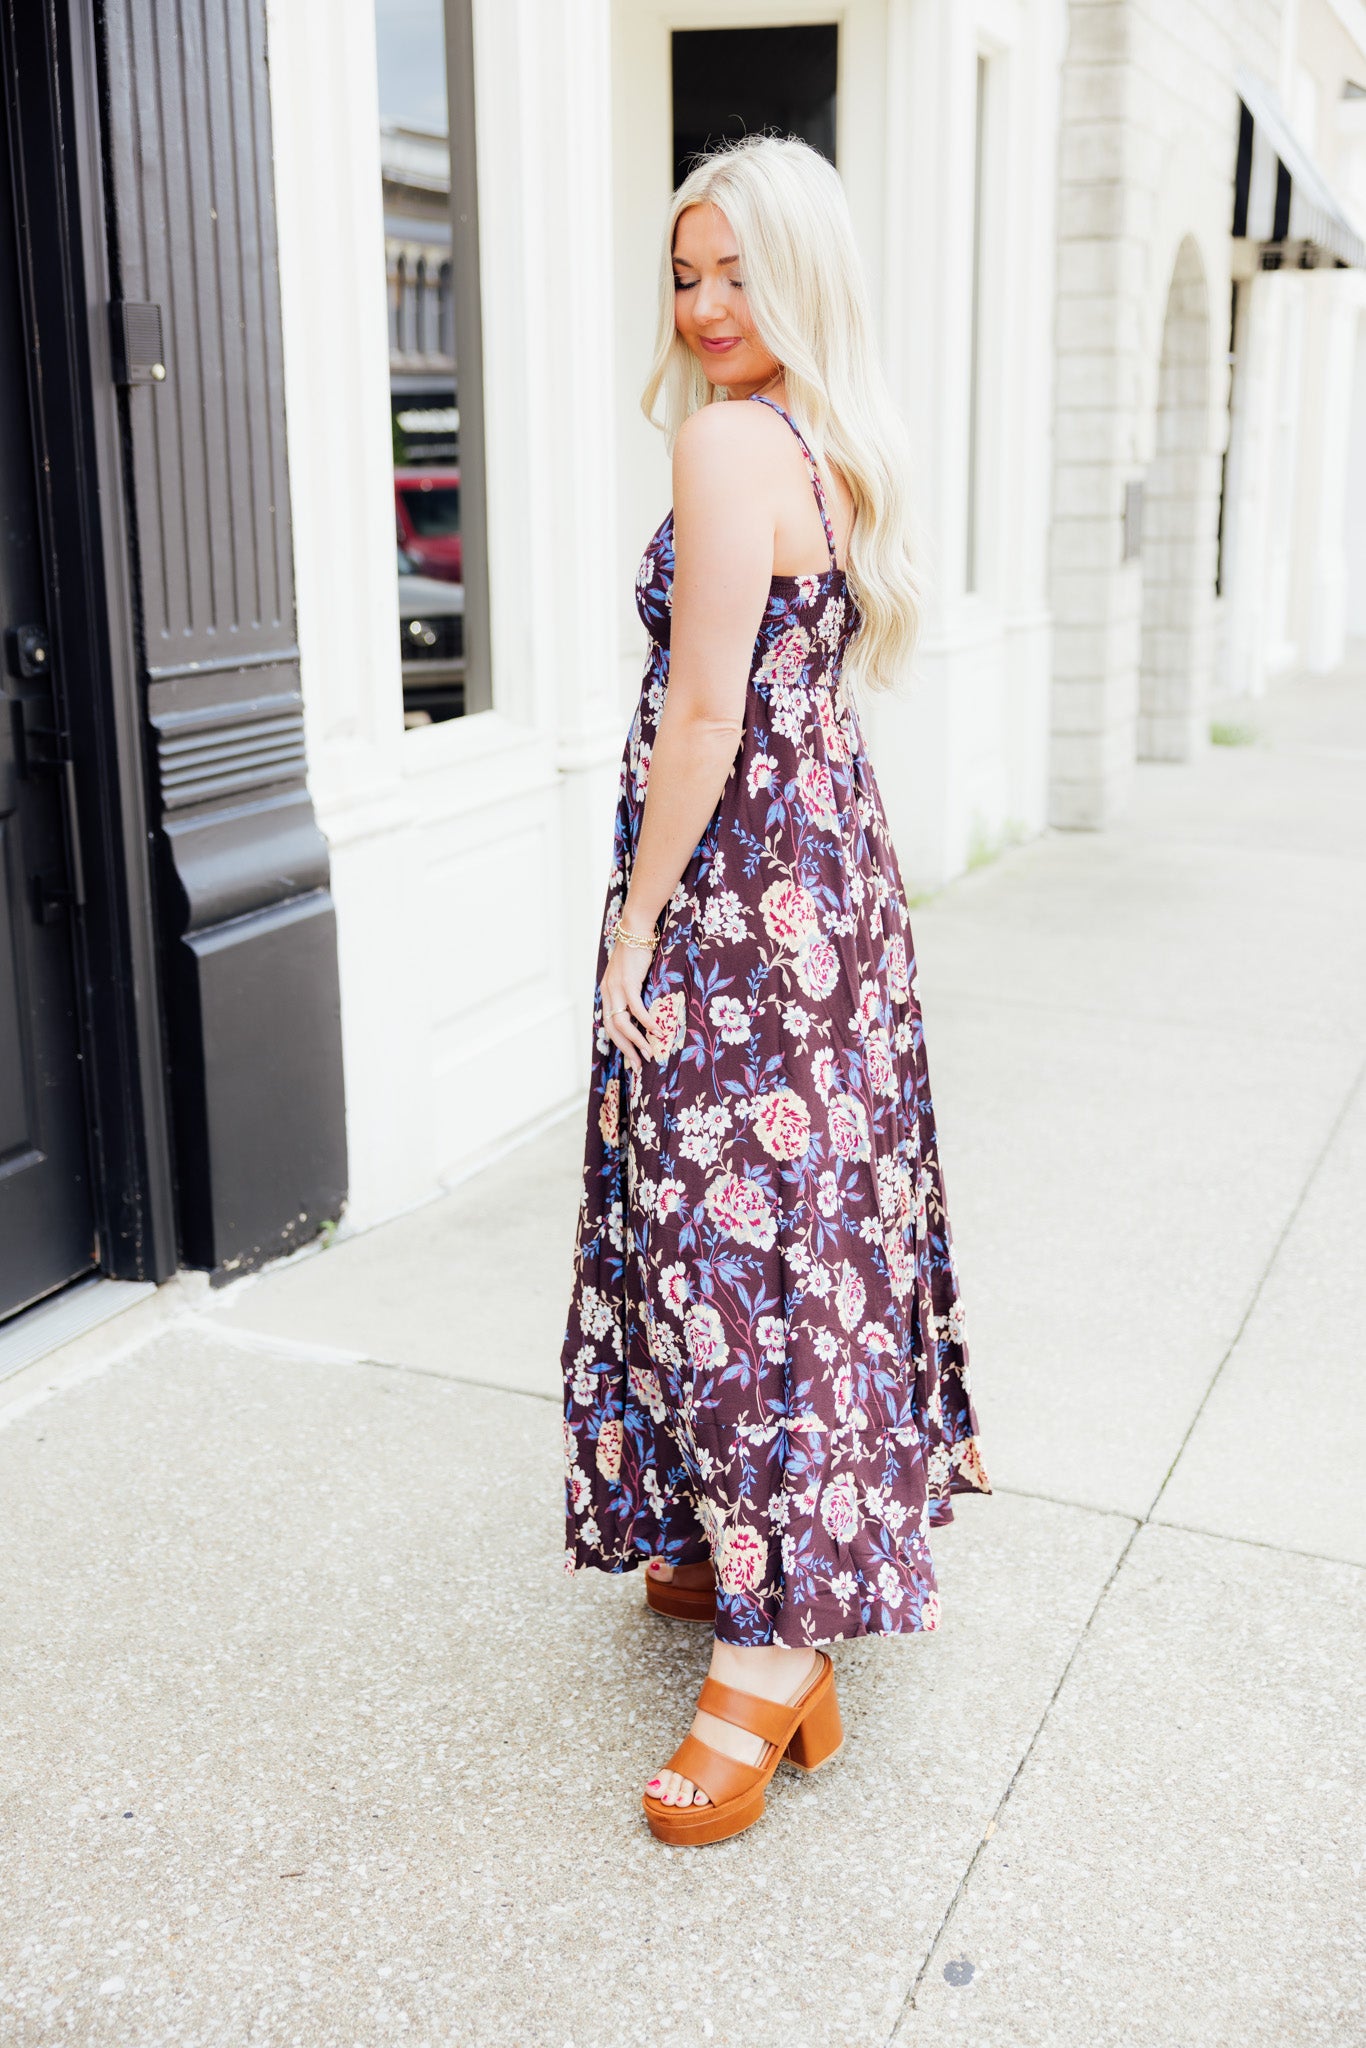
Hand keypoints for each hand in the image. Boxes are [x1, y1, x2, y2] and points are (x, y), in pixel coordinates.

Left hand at [600, 939, 654, 1076]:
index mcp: (607, 993)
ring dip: (637, 1040)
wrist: (636, 930)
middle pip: (613, 1029)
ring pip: (623, 1023)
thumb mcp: (630, 976)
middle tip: (639, 1064)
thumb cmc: (637, 952)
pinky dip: (646, 1022)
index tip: (632, 1056)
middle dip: (627, 1049)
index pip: (609, 1025)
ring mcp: (616, 988)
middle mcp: (608, 993)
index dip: (620, 1043)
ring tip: (649, 1052)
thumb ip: (632, 992)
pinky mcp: (627, 982)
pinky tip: (656, 1031)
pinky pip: (636, 1008)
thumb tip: (645, 1011)